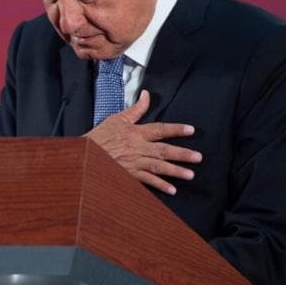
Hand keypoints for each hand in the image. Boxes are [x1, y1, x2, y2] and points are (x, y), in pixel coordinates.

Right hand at [83, 90, 200, 194]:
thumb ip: (137, 109)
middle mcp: (138, 148)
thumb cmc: (101, 135)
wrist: (86, 153)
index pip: (160, 129)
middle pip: (164, 151)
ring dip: (175, 171)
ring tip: (190, 174)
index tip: (191, 130)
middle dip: (182, 154)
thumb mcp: (118, 118)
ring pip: (159, 167)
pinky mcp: (130, 174)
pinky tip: (172, 189)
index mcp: (137, 132)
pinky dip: (159, 185)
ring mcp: (135, 162)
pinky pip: (147, 181)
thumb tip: (146, 94)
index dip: (176, 129)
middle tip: (198, 157)